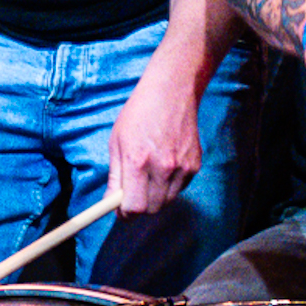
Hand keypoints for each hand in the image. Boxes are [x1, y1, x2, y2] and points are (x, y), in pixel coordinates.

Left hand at [107, 76, 200, 214]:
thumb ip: (115, 177)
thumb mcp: (117, 142)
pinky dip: (169, 186)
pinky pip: (179, 189)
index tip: (120, 210)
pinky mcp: (195, 166)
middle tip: (131, 194)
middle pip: (151, 209)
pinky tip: (163, 166)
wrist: (171, 92)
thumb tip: (110, 204)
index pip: (134, 207)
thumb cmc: (138, 114)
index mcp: (138, 161)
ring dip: (154, 197)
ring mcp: (182, 168)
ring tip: (148, 175)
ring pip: (166, 201)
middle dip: (139, 206)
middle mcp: (163, 168)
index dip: (125, 213)